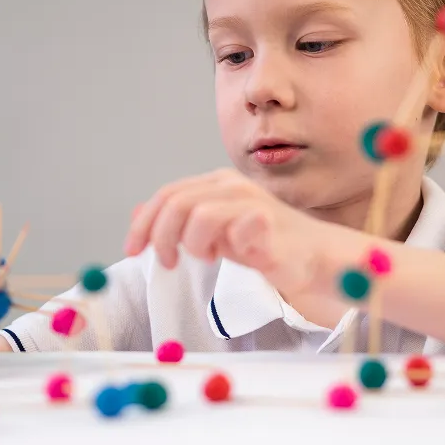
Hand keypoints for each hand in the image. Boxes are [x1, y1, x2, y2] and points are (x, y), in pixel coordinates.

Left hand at [124, 168, 323, 294]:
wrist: (312, 256)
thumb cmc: (264, 243)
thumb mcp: (212, 231)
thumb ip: (179, 221)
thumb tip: (137, 214)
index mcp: (216, 183)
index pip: (167, 194)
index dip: (144, 222)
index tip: (132, 250)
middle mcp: (232, 185)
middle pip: (176, 202)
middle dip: (160, 236)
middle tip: (167, 261)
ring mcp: (251, 201)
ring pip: (200, 216)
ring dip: (194, 244)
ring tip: (208, 257)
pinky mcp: (268, 221)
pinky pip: (239, 228)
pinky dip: (228, 245)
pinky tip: (233, 254)